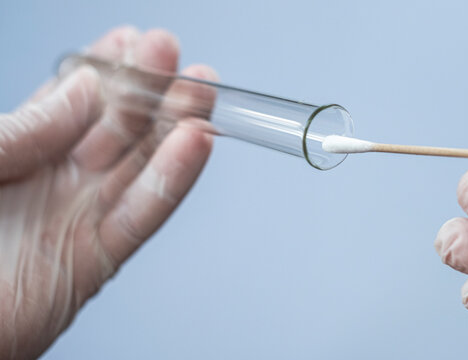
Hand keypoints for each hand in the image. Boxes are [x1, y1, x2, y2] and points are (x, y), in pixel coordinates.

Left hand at [0, 26, 217, 358]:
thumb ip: (26, 126)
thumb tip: (84, 89)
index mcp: (15, 152)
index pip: (70, 101)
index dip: (104, 69)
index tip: (132, 39)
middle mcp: (52, 182)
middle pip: (114, 129)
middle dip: (148, 90)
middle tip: (176, 55)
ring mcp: (76, 219)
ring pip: (139, 166)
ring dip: (175, 127)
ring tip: (201, 90)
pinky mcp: (93, 261)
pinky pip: (142, 214)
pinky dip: (173, 179)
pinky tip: (196, 143)